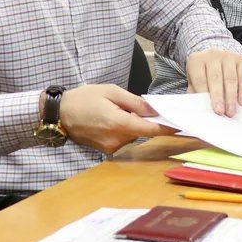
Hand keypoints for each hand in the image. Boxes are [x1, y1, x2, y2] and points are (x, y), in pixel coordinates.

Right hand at [56, 84, 172, 154]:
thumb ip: (135, 102)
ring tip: (113, 110)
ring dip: (131, 124)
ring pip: (132, 135)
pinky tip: (109, 119)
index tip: (182, 127)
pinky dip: (122, 129)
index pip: (151, 129)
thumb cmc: (84, 99)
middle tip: (134, 105)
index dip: (168, 128)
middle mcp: (116, 140)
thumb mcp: (111, 92)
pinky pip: (122, 139)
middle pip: (142, 131)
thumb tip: (153, 110)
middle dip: (144, 119)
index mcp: (119, 123)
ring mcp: (110, 147)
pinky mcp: (105, 150)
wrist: (59, 113)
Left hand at [184, 48, 241, 116]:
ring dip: (231, 97)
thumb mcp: (194, 81)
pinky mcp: (241, 59)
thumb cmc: (204, 74)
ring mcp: (228, 55)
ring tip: (231, 111)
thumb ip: (195, 93)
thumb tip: (200, 109)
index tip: (208, 107)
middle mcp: (212, 55)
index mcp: (196, 60)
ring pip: (230, 78)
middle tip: (221, 112)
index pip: (199, 78)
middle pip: (215, 78)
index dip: (204, 94)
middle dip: (218, 97)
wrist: (217, 58)